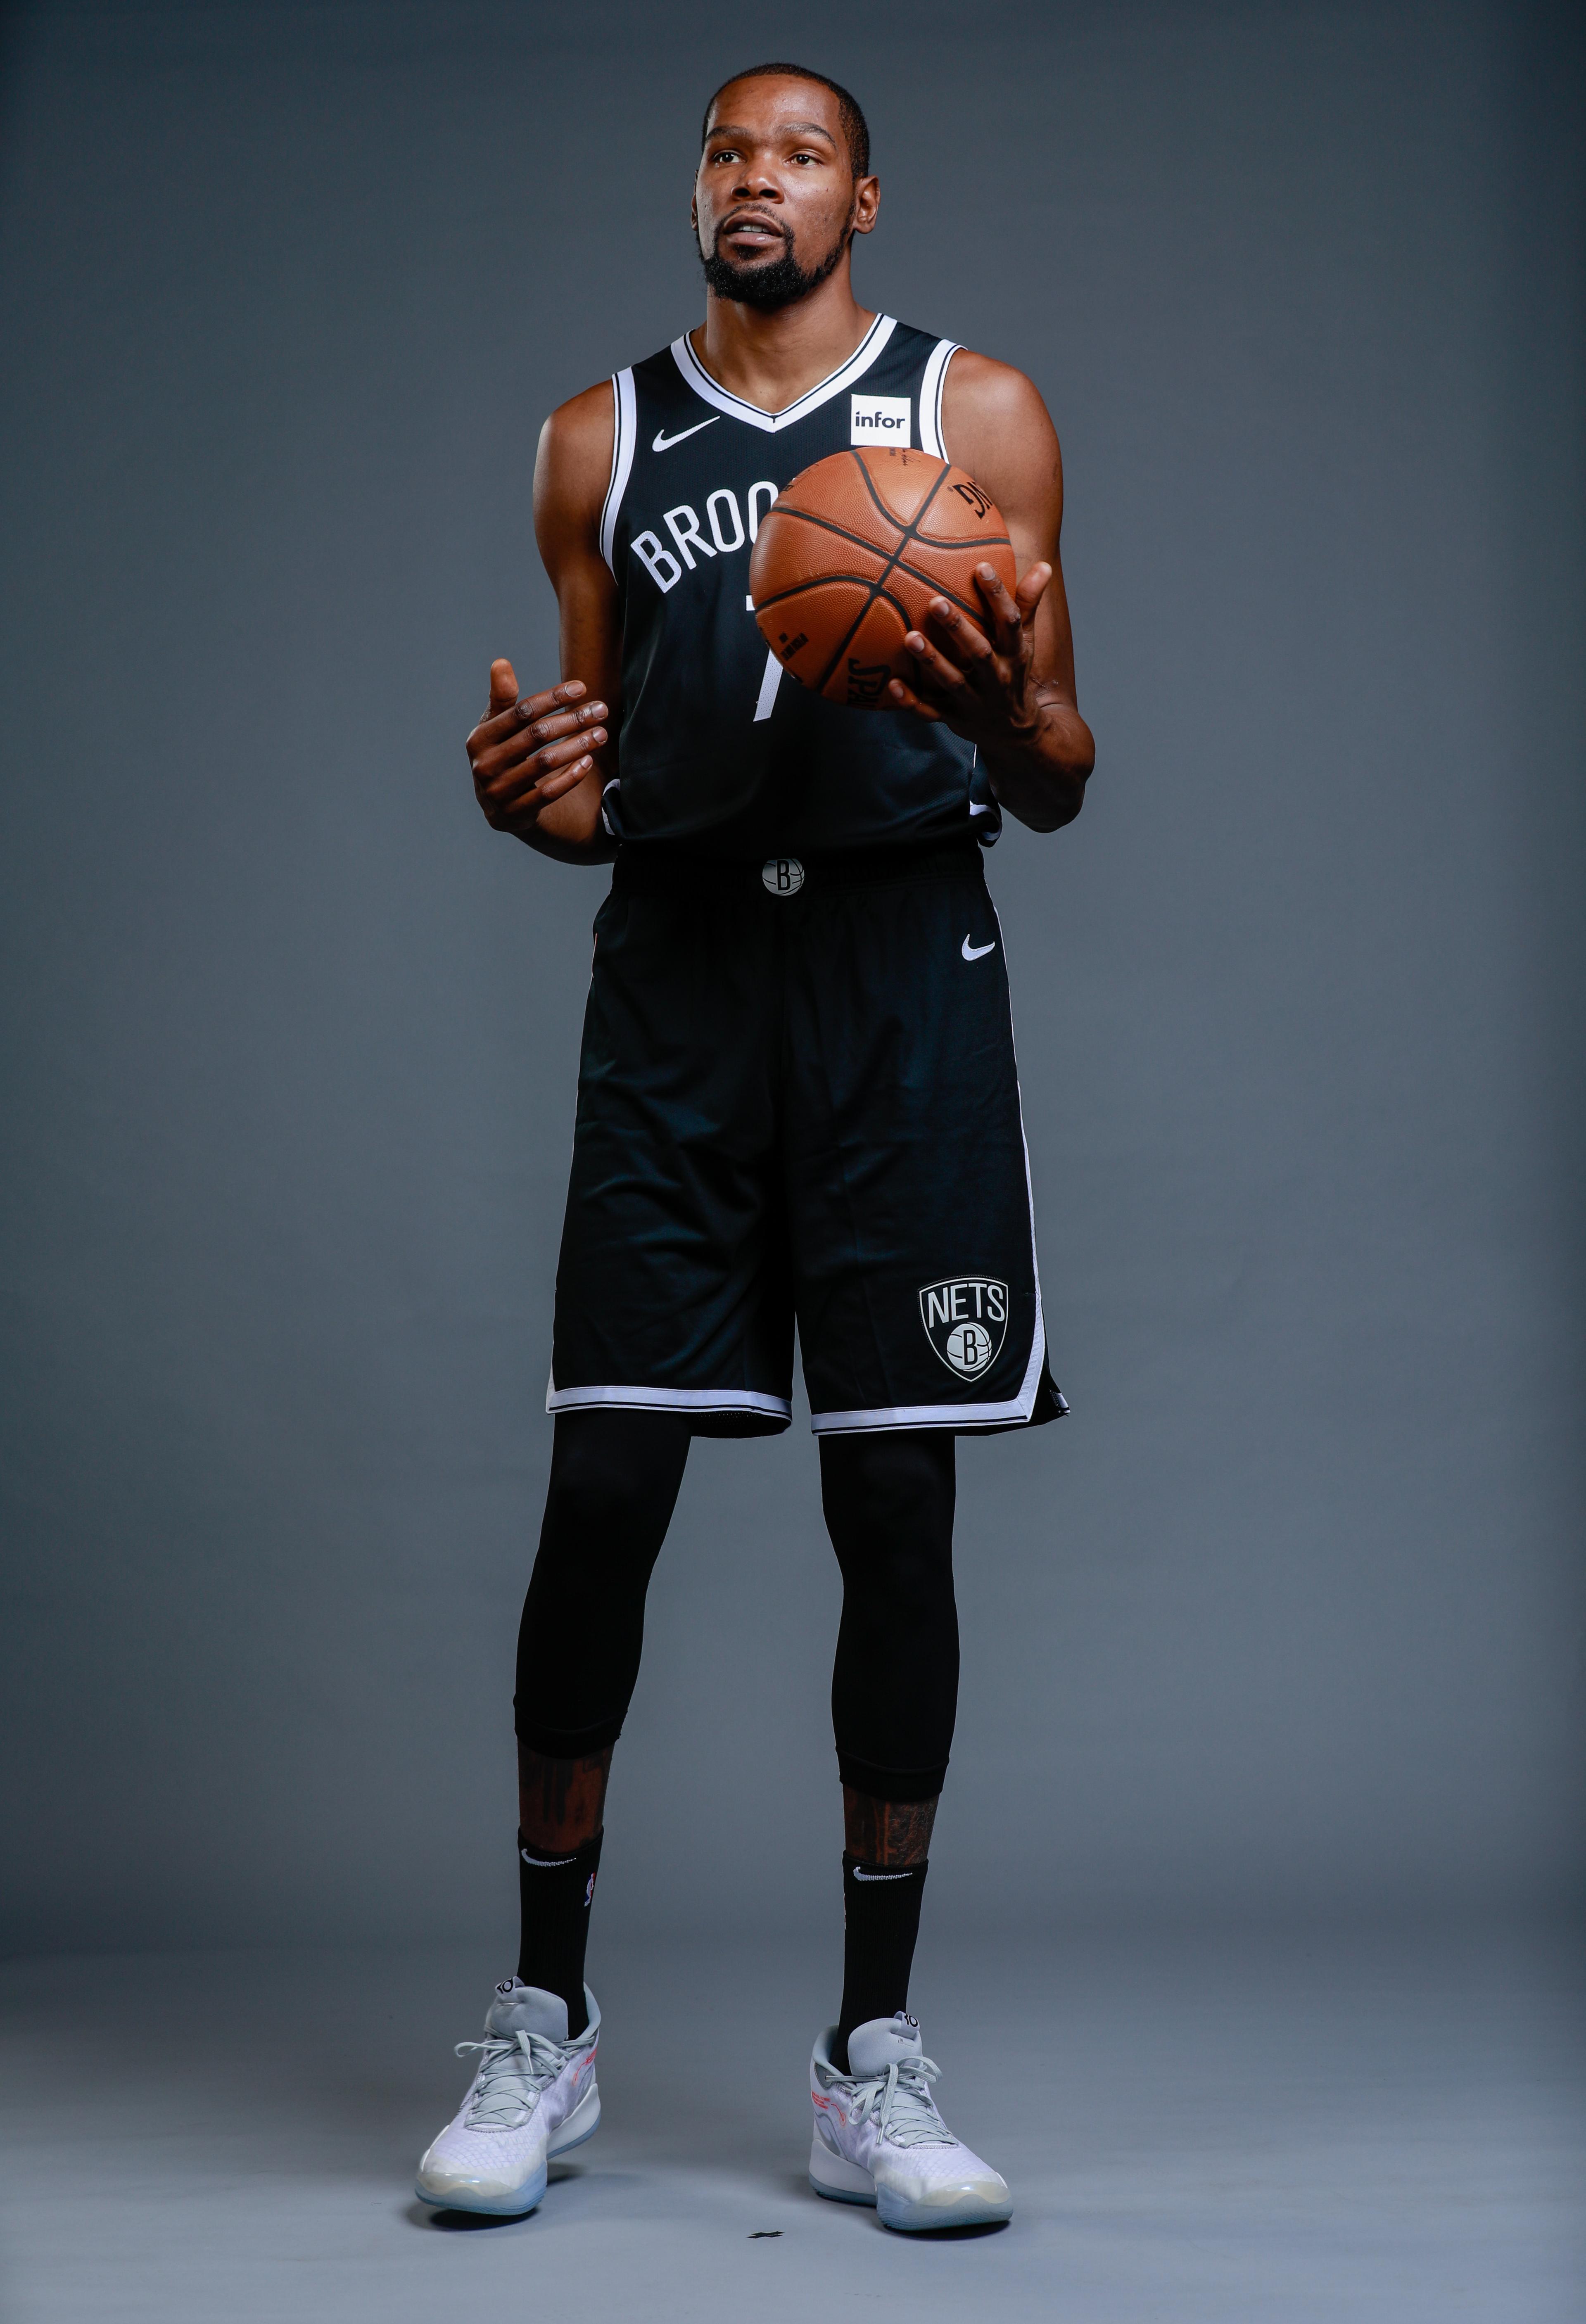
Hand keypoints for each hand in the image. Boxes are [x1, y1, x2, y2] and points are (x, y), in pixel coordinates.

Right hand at [466, 659, 608, 837]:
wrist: (497, 805)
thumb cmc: (502, 753)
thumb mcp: (496, 726)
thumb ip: (502, 698)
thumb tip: (501, 663)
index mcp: (479, 738)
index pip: (521, 712)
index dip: (552, 698)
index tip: (582, 687)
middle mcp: (485, 765)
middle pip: (536, 735)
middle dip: (572, 720)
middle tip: (600, 709)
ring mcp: (499, 791)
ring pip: (546, 763)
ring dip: (578, 746)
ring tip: (601, 733)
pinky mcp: (516, 813)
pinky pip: (550, 792)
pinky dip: (571, 776)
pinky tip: (589, 761)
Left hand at [884, 563, 1052, 756]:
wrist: (1016, 733)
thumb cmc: (1013, 674)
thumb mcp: (1024, 642)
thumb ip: (1027, 605)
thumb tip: (1044, 565)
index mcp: (1014, 654)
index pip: (1010, 622)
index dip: (998, 595)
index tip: (982, 567)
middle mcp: (996, 678)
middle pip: (979, 652)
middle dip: (958, 629)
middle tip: (936, 602)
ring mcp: (974, 701)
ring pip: (952, 681)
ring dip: (931, 660)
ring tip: (910, 637)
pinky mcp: (954, 719)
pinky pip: (930, 712)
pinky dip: (911, 702)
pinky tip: (893, 685)